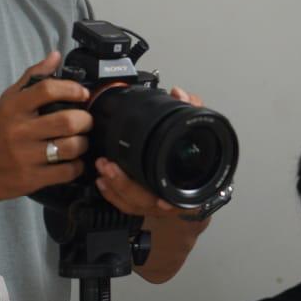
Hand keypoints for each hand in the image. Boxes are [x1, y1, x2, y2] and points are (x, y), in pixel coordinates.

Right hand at [0, 52, 91, 202]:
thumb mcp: (6, 101)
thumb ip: (32, 78)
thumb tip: (55, 56)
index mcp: (13, 108)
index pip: (48, 90)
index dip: (73, 89)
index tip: (83, 94)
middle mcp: (19, 131)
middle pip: (67, 121)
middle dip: (85, 120)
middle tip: (86, 121)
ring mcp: (25, 156)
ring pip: (71, 147)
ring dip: (83, 143)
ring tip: (80, 141)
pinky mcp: (31, 178)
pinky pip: (67, 171)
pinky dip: (77, 166)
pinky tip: (73, 161)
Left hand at [94, 86, 213, 282]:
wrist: (192, 183)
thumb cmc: (195, 159)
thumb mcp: (198, 132)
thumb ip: (193, 111)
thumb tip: (180, 94)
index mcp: (188, 189)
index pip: (178, 198)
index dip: (168, 201)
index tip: (160, 201)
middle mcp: (171, 202)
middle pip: (147, 201)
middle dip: (126, 185)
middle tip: (110, 167)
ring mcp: (154, 205)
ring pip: (133, 204)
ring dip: (116, 187)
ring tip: (103, 168)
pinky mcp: (141, 204)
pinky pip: (125, 204)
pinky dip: (112, 194)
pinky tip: (102, 182)